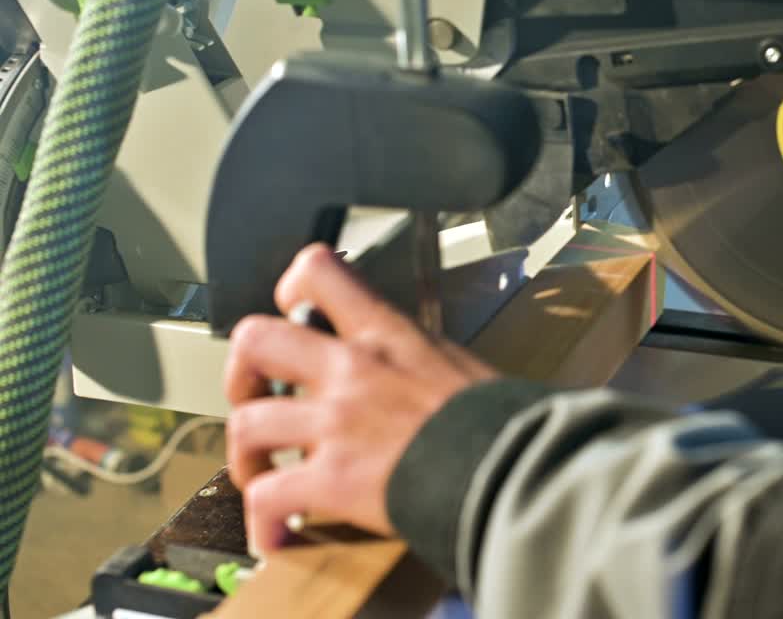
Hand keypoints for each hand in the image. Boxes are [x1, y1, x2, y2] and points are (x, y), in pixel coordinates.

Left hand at [223, 244, 497, 554]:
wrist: (514, 469)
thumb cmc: (503, 423)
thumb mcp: (458, 364)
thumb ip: (415, 360)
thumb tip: (411, 372)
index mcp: (387, 335)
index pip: (320, 272)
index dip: (292, 286)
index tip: (291, 307)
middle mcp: (352, 370)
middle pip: (255, 340)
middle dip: (242, 373)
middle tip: (255, 396)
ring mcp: (336, 423)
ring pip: (246, 424)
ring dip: (247, 456)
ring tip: (262, 475)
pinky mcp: (332, 480)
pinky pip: (267, 497)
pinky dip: (264, 522)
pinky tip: (277, 535)